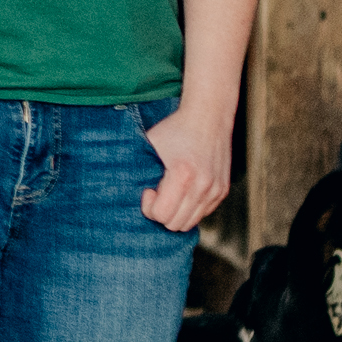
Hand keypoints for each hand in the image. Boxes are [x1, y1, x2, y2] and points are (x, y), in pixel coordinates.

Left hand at [140, 95, 235, 232]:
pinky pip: (202, 213)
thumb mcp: (150, 145)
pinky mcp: (222, 191)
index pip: (161, 215)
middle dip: (161, 213)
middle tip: (157, 193)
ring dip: (175, 213)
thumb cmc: (175, 129)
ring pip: (190, 223)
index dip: (149, 206)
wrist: (208, 116)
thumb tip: (119, 189)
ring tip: (169, 193)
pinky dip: (189, 209)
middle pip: (175, 224)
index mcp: (183, 176)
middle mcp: (203, 187)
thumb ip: (139, 169)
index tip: (148, 189)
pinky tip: (182, 191)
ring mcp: (215, 191)